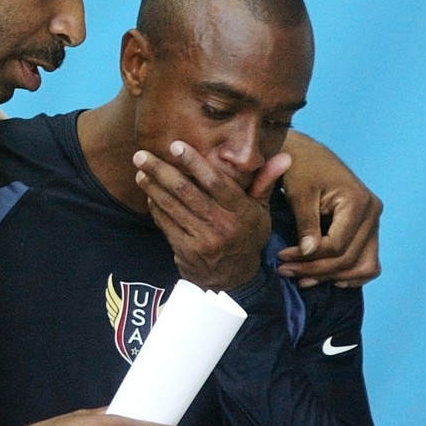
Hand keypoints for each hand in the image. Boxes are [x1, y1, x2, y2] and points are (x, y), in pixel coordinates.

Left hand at [133, 141, 290, 290]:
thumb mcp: (261, 212)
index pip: (216, 182)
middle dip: (161, 170)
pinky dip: (155, 206)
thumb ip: (266, 182)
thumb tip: (285, 157)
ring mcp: (202, 240)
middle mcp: (221, 225)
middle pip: (186, 192)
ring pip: (172, 206)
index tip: (176, 145)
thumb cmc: (247, 237)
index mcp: (241, 212)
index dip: (194, 162)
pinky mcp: (186, 251)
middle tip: (142, 154)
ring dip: (152, 186)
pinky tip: (149, 192)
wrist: (234, 280)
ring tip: (141, 168)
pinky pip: (166, 224)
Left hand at [276, 131, 382, 287]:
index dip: (309, 258)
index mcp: (358, 202)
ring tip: (303, 279)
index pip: (337, 245)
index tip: (281, 258)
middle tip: (285, 271)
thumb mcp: (300, 194)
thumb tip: (309, 253)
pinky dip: (349, 272)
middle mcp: (372, 212)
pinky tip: (326, 277)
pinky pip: (366, 260)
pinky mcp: (367, 227)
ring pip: (363, 265)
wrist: (307, 153)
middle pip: (349, 258)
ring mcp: (373, 221)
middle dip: (316, 270)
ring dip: (332, 277)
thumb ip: (306, 224)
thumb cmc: (301, 168)